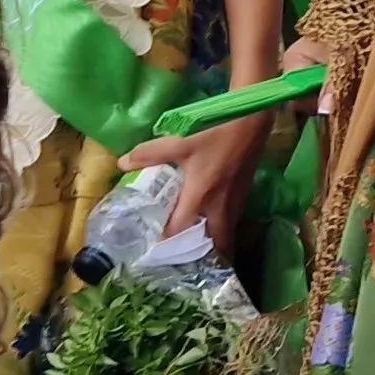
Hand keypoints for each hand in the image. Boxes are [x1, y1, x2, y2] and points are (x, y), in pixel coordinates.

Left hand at [116, 119, 265, 257]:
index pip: (181, 228)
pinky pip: (233, 219)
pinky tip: (215, 220)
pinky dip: (223, 226)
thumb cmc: (216, 132)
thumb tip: (122, 163)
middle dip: (200, 252)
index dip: (167, 240)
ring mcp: (236, 200)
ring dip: (214, 242)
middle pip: (213, 241)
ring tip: (199, 246)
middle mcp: (220, 204)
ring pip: (225, 232)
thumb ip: (150, 154)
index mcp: (200, 195)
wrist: (253, 119)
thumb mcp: (181, 141)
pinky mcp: (245, 192)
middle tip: (185, 255)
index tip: (154, 247)